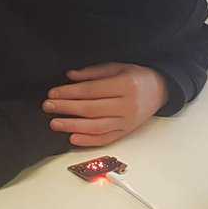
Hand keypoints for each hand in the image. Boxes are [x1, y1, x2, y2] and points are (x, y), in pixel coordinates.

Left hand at [45, 63, 168, 146]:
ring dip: (73, 126)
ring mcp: (128, 121)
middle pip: (91, 109)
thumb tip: (70, 77)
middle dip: (67, 108)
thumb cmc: (136, 77)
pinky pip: (105, 139)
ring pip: (96, 127)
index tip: (53, 93)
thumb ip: (93, 73)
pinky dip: (88, 140)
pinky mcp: (126, 132)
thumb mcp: (117, 67)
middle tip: (48, 106)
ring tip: (55, 123)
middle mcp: (128, 105)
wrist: (160, 90)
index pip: (92, 91)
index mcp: (126, 85)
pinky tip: (72, 138)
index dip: (70, 93)